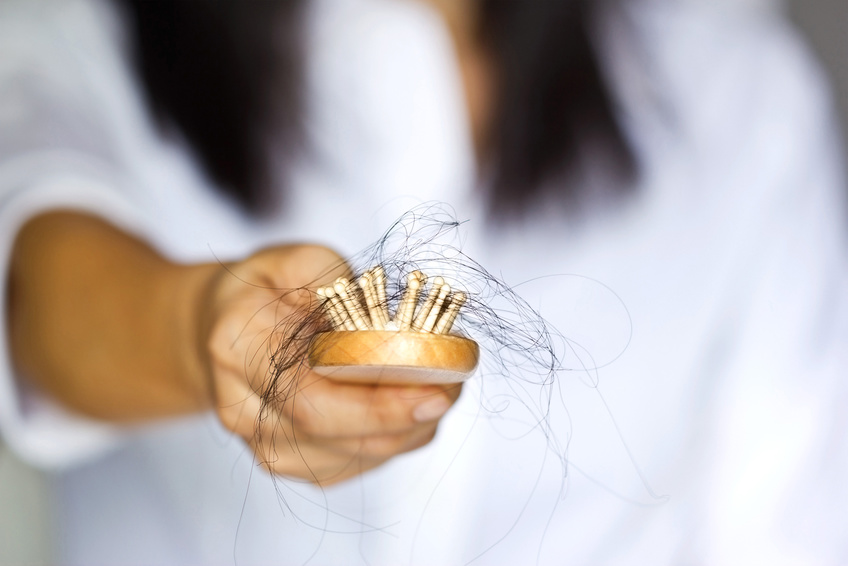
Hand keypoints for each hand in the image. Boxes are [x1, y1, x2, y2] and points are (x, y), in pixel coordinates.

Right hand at [203, 245, 462, 484]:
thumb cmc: (264, 289)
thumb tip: (388, 323)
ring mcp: (264, 443)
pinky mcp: (290, 460)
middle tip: (455, 387)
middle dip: (409, 418)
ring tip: (442, 388)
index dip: (379, 405)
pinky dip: (394, 436)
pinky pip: (355, 460)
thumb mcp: (296, 259)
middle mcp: (243, 409)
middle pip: (339, 437)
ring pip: (355, 455)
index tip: (437, 391)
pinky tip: (410, 405)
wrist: (222, 327)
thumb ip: (338, 283)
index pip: (313, 398)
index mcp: (238, 350)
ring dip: (409, 428)